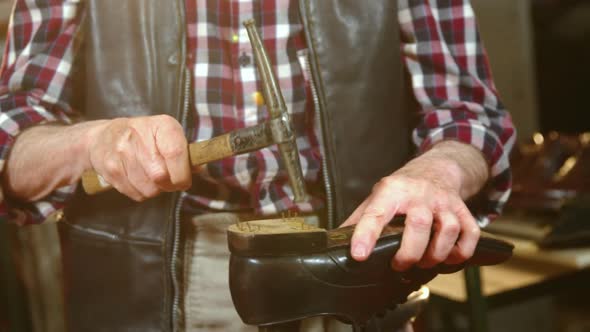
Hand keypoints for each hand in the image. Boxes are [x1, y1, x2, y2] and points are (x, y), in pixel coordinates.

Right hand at [85, 115, 190, 200]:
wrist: (104, 137)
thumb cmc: (145, 137)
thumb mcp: (168, 135)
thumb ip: (185, 152)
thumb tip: (198, 169)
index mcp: (161, 124)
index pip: (175, 153)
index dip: (183, 174)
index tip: (184, 180)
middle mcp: (139, 135)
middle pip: (161, 176)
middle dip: (170, 185)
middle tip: (169, 181)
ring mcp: (121, 152)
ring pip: (149, 189)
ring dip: (155, 189)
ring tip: (152, 177)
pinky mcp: (110, 169)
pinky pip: (135, 194)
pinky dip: (141, 192)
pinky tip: (138, 179)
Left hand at [340, 141, 487, 270]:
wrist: (437, 168)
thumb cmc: (403, 188)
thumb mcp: (376, 198)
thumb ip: (359, 220)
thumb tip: (334, 243)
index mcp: (391, 191)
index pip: (376, 213)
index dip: (366, 235)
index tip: (359, 255)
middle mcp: (419, 194)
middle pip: (418, 224)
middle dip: (409, 253)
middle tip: (399, 264)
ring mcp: (443, 202)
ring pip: (448, 229)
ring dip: (436, 254)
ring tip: (423, 262)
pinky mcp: (462, 210)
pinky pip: (470, 233)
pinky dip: (461, 251)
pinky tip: (448, 257)